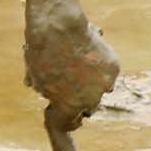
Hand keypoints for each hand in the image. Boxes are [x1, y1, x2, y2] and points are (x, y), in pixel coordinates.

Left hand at [26, 10, 119, 124]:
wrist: (59, 28)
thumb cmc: (42, 52)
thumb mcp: (36, 77)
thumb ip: (46, 90)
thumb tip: (47, 92)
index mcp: (69, 106)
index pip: (68, 122)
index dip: (64, 118)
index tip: (64, 113)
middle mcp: (90, 100)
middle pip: (87, 106)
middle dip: (80, 99)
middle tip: (73, 85)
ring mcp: (104, 84)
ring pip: (100, 89)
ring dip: (93, 82)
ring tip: (81, 64)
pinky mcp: (113, 68)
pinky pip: (107, 72)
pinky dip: (101, 65)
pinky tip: (90, 53)